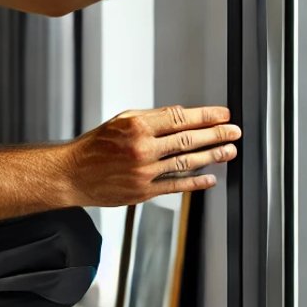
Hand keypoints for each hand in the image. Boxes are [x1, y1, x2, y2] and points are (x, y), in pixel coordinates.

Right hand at [62, 105, 241, 207]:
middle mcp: (142, 149)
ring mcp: (144, 172)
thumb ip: (152, 118)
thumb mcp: (121, 121)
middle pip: (189, 140)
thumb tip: (182, 116)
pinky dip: (196, 182)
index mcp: (137, 127)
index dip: (206, 116)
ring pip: (187, 162)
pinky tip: (210, 178)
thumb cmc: (95, 146)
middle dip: (217, 135)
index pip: (181, 118)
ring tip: (229, 152)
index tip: (223, 115)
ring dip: (213, 156)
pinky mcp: (143, 191)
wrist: (72, 174)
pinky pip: (176, 186)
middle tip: (234, 132)